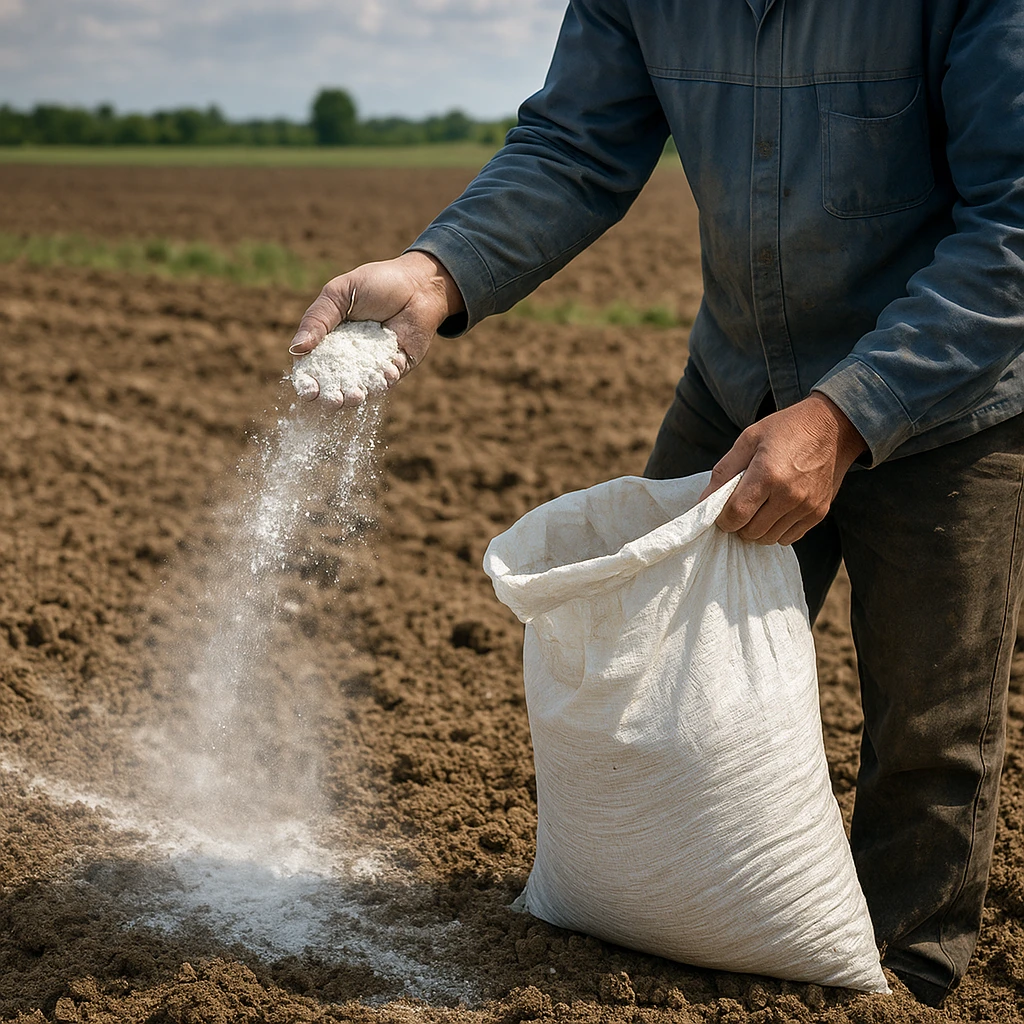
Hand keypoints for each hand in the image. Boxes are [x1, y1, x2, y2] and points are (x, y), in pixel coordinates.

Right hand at [287, 251, 464, 405]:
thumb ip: (317, 320)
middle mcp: (349, 357)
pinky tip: (388, 371)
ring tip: (355, 396)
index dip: (308, 382)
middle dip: (332, 396)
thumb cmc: (376, 282)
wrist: (417, 282)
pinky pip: (389, 380)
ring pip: (361, 388)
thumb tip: (295, 350)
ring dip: (357, 395)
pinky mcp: (397, 367)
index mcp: (329, 340)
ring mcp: (373, 364)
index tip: (308, 391)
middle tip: (333, 400)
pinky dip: (387, 378)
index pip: (312, 367)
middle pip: (335, 385)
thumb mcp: (339, 294)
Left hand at [698, 393, 866, 544]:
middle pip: (751, 532)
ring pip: (769, 538)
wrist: (832, 427)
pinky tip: (775, 510)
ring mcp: (807, 506)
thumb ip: (723, 472)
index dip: (722, 519)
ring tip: (758, 508)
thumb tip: (703, 502)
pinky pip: (789, 537)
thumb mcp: (748, 439)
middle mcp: (789, 495)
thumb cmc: (785, 429)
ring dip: (757, 529)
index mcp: (768, 474)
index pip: (735, 515)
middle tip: (739, 507)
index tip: (721, 511)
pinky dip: (777, 530)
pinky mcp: (819, 513)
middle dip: (738, 524)